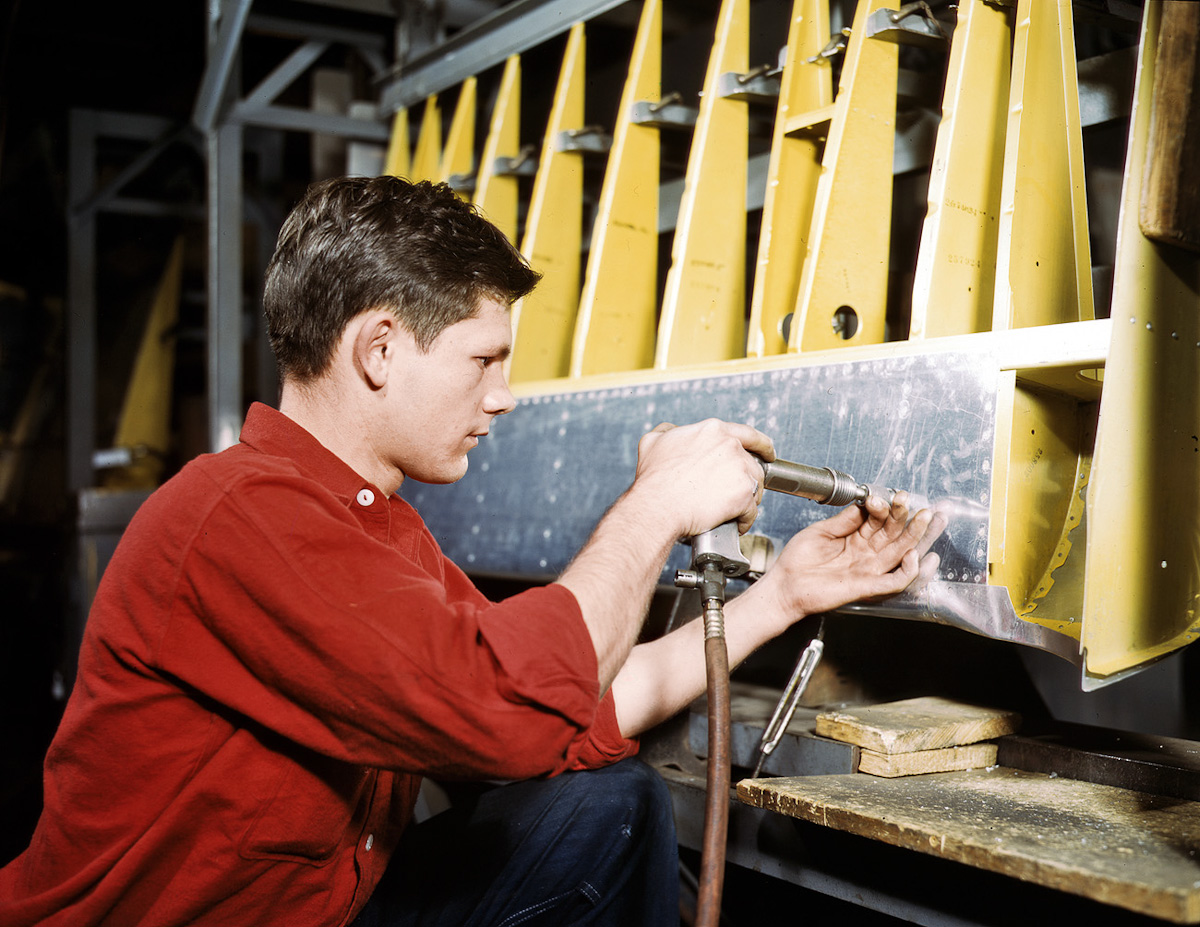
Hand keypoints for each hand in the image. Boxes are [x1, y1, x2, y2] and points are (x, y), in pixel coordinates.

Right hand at [630, 419, 774, 537]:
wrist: (657, 507)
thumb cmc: (654, 479)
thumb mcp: (653, 442)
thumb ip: (668, 431)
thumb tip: (672, 431)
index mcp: (713, 430)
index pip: (748, 434)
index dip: (761, 445)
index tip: (767, 452)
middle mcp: (730, 446)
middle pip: (753, 464)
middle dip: (747, 480)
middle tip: (737, 491)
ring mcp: (740, 469)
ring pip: (755, 486)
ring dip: (747, 499)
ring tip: (732, 510)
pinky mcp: (743, 495)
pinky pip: (751, 511)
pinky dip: (744, 520)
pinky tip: (734, 523)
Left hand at [760, 491, 944, 622]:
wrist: (784, 586)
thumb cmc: (797, 561)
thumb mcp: (821, 531)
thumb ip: (845, 519)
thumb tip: (864, 501)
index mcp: (856, 538)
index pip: (878, 520)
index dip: (883, 507)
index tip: (880, 497)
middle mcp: (866, 553)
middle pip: (894, 533)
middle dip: (906, 517)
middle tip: (912, 501)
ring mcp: (868, 569)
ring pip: (901, 552)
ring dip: (915, 535)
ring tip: (925, 518)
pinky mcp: (867, 586)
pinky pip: (895, 580)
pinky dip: (909, 570)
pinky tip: (913, 554)